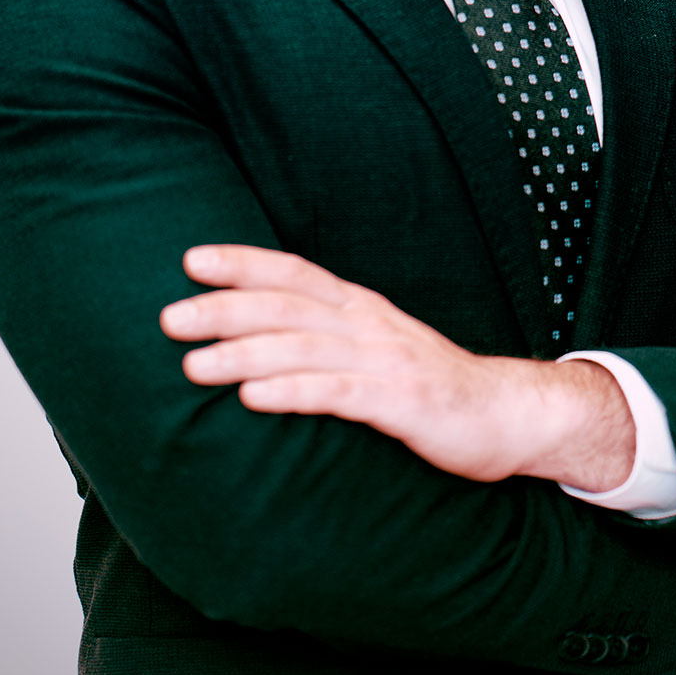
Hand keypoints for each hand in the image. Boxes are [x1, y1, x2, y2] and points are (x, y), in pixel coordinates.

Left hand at [160, 245, 635, 491]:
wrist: (508, 415)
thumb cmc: (427, 387)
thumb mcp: (373, 351)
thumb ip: (325, 340)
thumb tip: (256, 339)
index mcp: (359, 308)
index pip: (293, 273)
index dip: (243, 262)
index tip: (190, 259)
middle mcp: (368, 324)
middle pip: (286, 307)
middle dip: (225, 309)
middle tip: (168, 317)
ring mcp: (386, 361)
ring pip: (303, 349)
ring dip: (244, 354)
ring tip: (193, 366)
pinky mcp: (402, 403)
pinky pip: (339, 394)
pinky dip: (294, 392)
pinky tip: (254, 399)